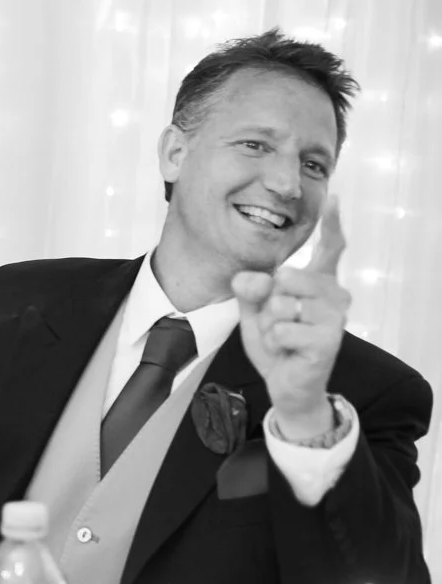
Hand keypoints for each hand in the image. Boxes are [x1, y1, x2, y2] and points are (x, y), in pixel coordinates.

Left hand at [232, 196, 349, 439]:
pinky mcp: (328, 340)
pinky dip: (273, 342)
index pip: (329, 249)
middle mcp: (333, 295)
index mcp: (318, 282)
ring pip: (281, 304)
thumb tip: (248, 279)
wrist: (286, 385)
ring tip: (282, 339)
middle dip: (267, 302)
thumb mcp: (255, 311)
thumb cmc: (276, 343)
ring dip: (269, 325)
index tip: (334, 198)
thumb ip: (250, 290)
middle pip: (286, 276)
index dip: (332, 224)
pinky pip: (281, 329)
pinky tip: (287, 352)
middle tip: (276, 322)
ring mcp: (334, 317)